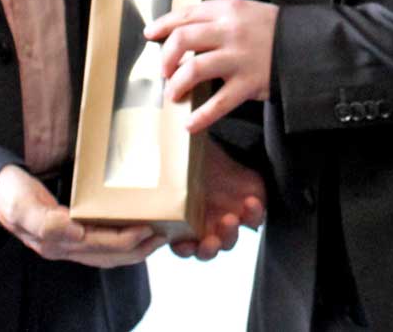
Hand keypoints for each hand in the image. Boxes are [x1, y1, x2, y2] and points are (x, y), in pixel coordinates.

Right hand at [0, 166, 163, 267]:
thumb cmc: (9, 195)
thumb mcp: (22, 205)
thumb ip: (44, 221)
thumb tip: (73, 230)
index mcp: (57, 241)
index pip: (100, 246)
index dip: (126, 240)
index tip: (149, 228)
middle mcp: (64, 247)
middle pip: (108, 254)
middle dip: (138, 247)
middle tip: (164, 233)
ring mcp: (66, 244)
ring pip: (106, 253)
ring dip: (133, 248)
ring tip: (156, 235)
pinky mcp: (68, 235)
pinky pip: (99, 244)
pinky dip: (119, 240)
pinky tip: (131, 230)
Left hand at [145, 0, 277, 132]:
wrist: (308, 46)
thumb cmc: (273, 31)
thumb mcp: (246, 12)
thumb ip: (218, 19)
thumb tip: (183, 34)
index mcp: (228, 10)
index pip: (186, 14)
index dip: (163, 25)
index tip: (150, 35)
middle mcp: (231, 31)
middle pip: (183, 39)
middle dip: (166, 58)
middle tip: (164, 71)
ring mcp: (239, 58)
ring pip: (194, 69)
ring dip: (176, 84)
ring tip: (174, 94)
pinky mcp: (249, 83)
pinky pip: (218, 103)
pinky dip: (200, 116)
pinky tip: (190, 124)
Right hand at [171, 139, 266, 260]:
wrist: (214, 143)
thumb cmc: (190, 153)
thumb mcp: (174, 160)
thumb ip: (161, 168)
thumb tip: (138, 161)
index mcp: (185, 221)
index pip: (182, 246)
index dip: (183, 249)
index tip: (185, 244)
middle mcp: (206, 225)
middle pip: (206, 250)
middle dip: (208, 249)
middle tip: (210, 241)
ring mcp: (228, 219)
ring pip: (229, 241)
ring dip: (229, 235)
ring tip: (230, 220)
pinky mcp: (250, 208)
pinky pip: (254, 220)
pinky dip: (253, 214)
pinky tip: (251, 202)